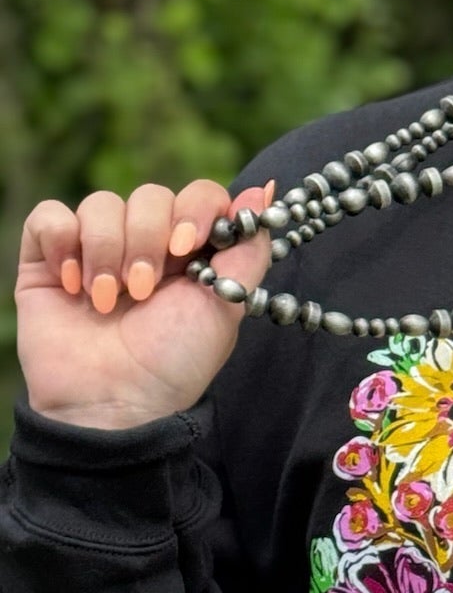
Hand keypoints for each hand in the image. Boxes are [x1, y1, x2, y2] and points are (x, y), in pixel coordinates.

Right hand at [16, 178, 273, 430]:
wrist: (114, 402)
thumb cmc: (174, 361)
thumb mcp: (227, 304)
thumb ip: (249, 247)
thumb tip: (266, 191)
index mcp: (190, 250)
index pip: (199, 194)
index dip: (194, 210)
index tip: (185, 247)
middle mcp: (144, 242)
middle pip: (150, 195)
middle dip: (148, 241)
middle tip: (142, 291)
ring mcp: (94, 249)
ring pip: (101, 204)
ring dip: (106, 252)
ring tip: (107, 301)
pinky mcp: (47, 260)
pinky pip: (50, 217)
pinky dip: (62, 242)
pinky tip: (73, 284)